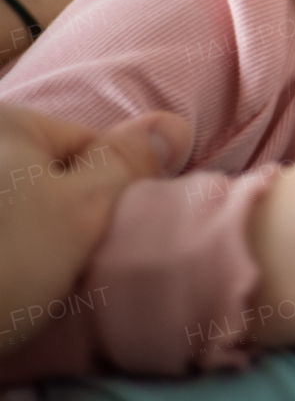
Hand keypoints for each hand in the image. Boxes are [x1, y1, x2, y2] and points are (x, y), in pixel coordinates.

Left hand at [0, 103, 191, 336]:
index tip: (105, 238)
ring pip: (9, 206)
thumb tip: (171, 122)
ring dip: (22, 238)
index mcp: (4, 120)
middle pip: (41, 172)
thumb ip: (127, 164)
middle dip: (61, 212)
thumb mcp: (81, 211)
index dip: (110, 193)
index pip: (90, 145)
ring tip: (24, 281)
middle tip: (67, 264)